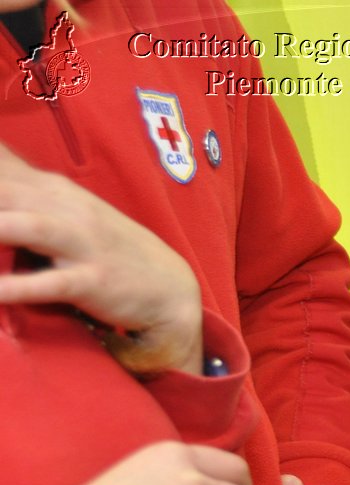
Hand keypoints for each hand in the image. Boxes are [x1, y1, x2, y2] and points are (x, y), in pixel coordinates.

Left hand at [0, 144, 201, 374]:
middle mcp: (66, 208)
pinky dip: (15, 287)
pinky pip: (49, 284)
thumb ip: (26, 197)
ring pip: (24, 227)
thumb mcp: (68, 213)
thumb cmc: (108, 251)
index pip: (1, 169)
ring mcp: (81, 244)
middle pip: (3, 192)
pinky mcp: (94, 280)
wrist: (171, 289)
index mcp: (52, 189)